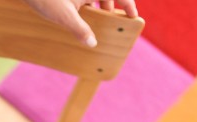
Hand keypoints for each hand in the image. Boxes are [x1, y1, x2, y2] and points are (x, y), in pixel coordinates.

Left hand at [19, 0, 138, 45]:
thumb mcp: (63, 16)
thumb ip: (80, 29)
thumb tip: (92, 43)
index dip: (128, 4)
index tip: (133, 16)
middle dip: (111, 8)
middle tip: (114, 24)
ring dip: (98, 7)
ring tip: (98, 24)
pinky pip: (84, 0)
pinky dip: (87, 6)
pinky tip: (82, 18)